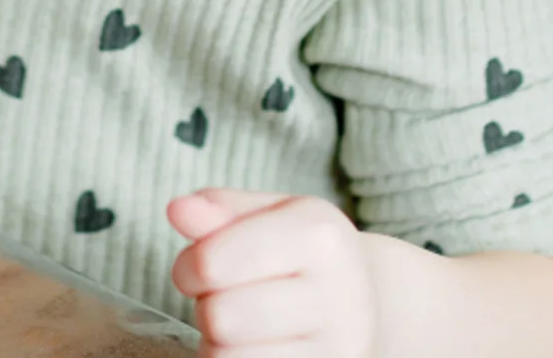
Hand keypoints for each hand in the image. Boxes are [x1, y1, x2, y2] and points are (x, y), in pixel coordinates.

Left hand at [169, 189, 379, 356]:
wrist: (375, 303)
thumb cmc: (303, 252)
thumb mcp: (270, 212)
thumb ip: (219, 208)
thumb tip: (177, 211)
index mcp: (319, 236)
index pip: (215, 263)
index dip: (188, 267)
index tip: (195, 269)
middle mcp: (339, 297)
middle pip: (222, 318)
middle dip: (205, 308)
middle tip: (220, 300)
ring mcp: (342, 351)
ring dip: (218, 346)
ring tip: (238, 328)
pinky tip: (255, 350)